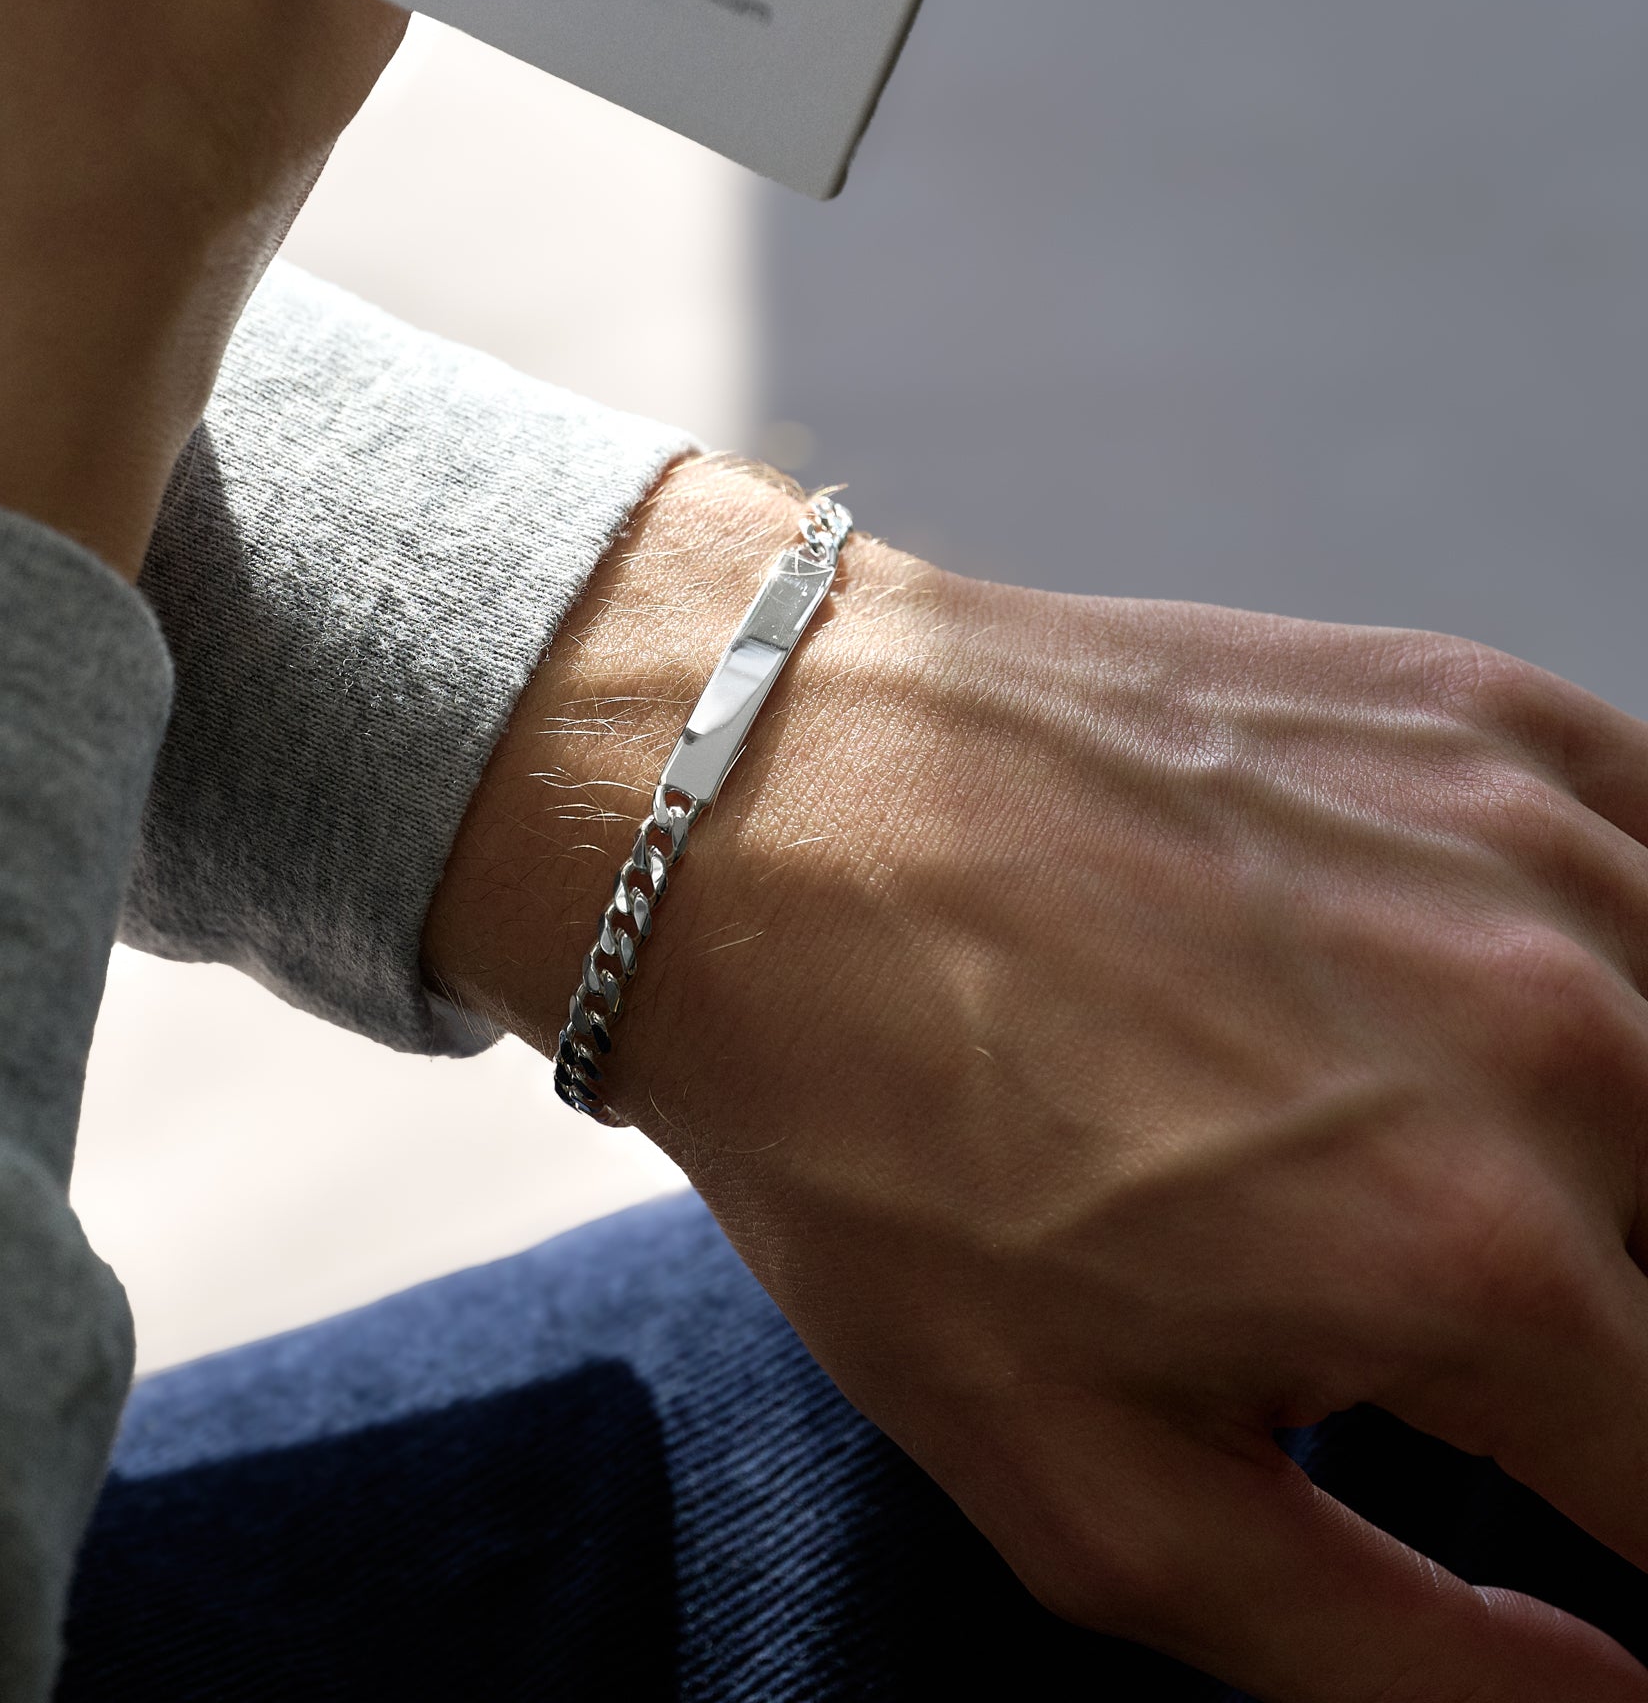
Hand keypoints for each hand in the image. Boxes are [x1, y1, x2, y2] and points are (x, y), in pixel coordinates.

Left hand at [427, 456, 1647, 1700]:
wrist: (763, 818)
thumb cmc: (869, 1129)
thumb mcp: (1071, 1479)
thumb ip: (1384, 1651)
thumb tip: (1611, 1694)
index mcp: (1481, 1269)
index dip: (1630, 1522)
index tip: (1548, 1484)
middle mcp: (1568, 1047)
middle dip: (1609, 1335)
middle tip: (1446, 1306)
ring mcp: (1539, 850)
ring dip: (1622, 1157)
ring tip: (1449, 1162)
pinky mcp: (1486, 718)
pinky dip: (1634, 964)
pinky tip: (1517, 998)